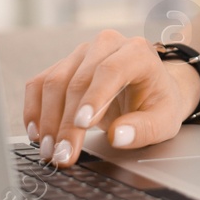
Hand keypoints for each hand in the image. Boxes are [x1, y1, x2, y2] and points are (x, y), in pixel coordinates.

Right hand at [22, 31, 199, 166]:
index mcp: (137, 52)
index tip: (83, 124)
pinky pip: (39, 84)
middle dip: (67, 122)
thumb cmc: (157, 103)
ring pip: (54, 82)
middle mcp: (106, 45)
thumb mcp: (164, 120)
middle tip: (63, 154)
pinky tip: (37, 134)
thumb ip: (145, 129)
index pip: (111, 70)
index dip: (95, 96)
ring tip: (50, 151)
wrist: (150, 88)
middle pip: (78, 80)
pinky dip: (34, 110)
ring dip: (47, 120)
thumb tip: (118, 136)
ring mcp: (81, 53)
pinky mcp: (63, 65)